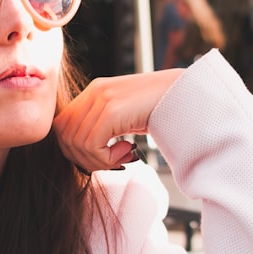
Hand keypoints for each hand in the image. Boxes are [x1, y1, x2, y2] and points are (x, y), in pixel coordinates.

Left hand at [53, 69, 183, 171]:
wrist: (190, 93)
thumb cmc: (162, 110)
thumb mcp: (126, 116)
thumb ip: (103, 126)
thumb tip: (82, 155)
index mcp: (94, 92)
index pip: (62, 127)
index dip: (75, 150)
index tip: (103, 157)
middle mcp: (94, 91)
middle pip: (65, 137)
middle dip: (84, 159)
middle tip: (113, 161)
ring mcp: (102, 98)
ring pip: (77, 144)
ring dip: (99, 160)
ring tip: (125, 155)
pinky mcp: (112, 109)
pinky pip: (91, 145)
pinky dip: (106, 158)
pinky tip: (129, 151)